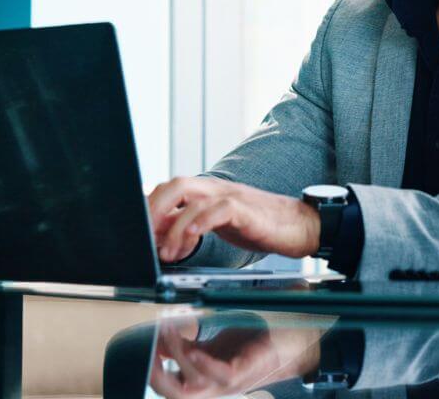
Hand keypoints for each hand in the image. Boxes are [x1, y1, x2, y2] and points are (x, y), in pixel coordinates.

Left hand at [147, 177, 319, 261]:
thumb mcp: (219, 225)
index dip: (149, 207)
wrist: (300, 226)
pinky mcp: (246, 210)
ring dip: (173, 226)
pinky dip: (199, 222)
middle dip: (153, 210)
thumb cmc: (259, 226)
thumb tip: (159, 237)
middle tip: (145, 238)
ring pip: (191, 196)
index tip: (138, 232)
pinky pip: (218, 209)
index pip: (169, 189)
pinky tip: (191, 238)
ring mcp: (231, 197)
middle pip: (175, 185)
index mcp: (207, 192)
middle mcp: (216, 189)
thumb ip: (191, 226)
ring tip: (167, 252)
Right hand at [149, 317, 322, 398]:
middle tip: (145, 349)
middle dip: (153, 375)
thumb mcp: (218, 340)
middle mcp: (214, 385)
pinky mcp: (245, 373)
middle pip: (173, 395)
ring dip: (174, 360)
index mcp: (204, 376)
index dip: (148, 368)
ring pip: (190, 387)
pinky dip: (199, 362)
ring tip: (168, 333)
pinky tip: (191, 345)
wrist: (300, 341)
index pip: (167, 384)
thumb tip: (163, 333)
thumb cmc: (260, 340)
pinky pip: (216, 376)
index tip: (138, 345)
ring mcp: (229, 383)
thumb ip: (191, 341)